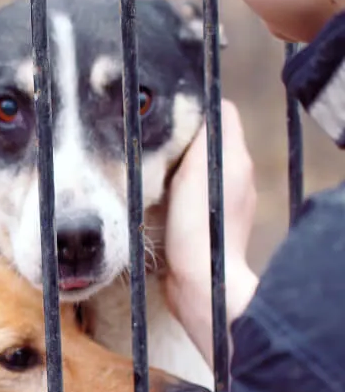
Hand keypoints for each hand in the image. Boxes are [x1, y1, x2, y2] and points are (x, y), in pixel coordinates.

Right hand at [166, 99, 256, 285]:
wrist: (203, 285)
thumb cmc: (199, 228)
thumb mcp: (197, 170)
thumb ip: (202, 137)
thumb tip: (201, 107)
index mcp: (237, 159)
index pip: (222, 113)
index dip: (196, 106)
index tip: (168, 113)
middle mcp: (239, 178)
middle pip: (209, 141)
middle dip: (182, 137)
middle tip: (153, 140)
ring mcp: (228, 204)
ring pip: (201, 169)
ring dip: (178, 168)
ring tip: (152, 170)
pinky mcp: (213, 227)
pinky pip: (196, 197)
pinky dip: (179, 194)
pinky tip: (160, 202)